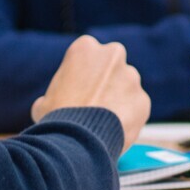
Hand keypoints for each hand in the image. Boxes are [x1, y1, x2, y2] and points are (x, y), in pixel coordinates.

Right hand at [31, 35, 150, 152]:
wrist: (77, 141)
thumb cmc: (56, 119)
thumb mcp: (45, 101)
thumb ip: (58, 94)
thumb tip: (55, 103)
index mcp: (85, 48)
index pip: (87, 56)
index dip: (82, 75)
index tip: (79, 90)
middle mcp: (112, 55)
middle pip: (111, 67)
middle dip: (106, 81)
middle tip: (94, 104)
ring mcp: (131, 77)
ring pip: (126, 87)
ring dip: (118, 100)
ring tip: (102, 123)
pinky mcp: (143, 99)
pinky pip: (135, 108)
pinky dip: (128, 118)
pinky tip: (113, 131)